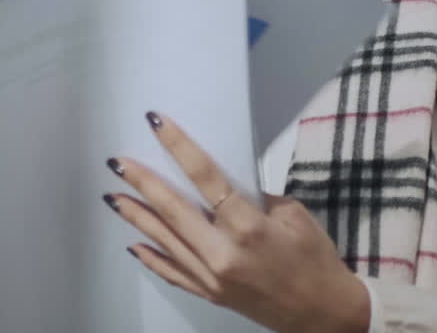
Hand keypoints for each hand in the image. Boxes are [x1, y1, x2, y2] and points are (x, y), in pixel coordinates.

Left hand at [104, 111, 369, 332]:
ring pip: (165, 240)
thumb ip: (257, 198)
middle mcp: (223, 253)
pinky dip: (151, 257)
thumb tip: (225, 185)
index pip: (205, 177)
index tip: (156, 123)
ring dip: (137, 216)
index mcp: (249, 226)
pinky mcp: (210, 295)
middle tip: (117, 162)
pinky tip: (133, 242)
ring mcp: (212, 277)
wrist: (323, 315)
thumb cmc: (316, 259)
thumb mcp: (296, 216)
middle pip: (173, 210)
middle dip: (143, 182)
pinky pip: (172, 272)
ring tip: (113, 195)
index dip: (179, 147)